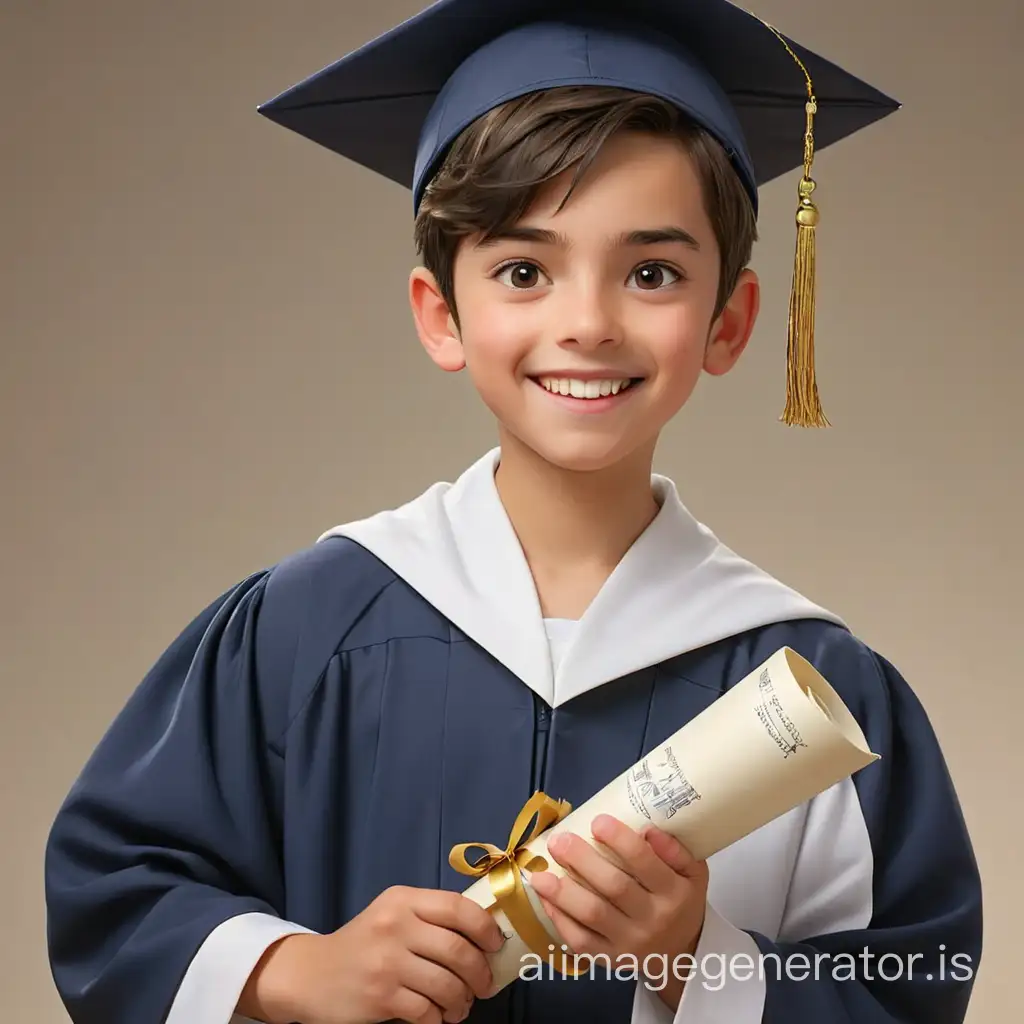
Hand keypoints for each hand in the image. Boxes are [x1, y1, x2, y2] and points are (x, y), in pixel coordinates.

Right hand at [237, 885, 504, 1023]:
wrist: (312, 975)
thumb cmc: (364, 944)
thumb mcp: (393, 914)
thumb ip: (430, 917)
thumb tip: (485, 935)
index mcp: (402, 900)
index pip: (457, 907)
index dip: (485, 927)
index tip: (497, 944)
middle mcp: (394, 926)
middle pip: (458, 949)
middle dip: (480, 973)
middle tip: (484, 985)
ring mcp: (386, 962)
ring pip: (446, 984)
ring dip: (461, 1001)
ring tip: (460, 1005)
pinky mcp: (380, 997)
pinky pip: (426, 1012)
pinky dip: (439, 1018)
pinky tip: (437, 1016)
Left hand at [528, 815, 707, 1009]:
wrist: (680, 955)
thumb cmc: (680, 901)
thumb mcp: (692, 874)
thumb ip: (675, 849)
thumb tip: (646, 828)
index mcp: (674, 893)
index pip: (646, 863)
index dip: (621, 841)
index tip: (598, 821)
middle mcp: (653, 919)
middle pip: (614, 887)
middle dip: (582, 860)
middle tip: (559, 840)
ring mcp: (629, 943)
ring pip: (592, 915)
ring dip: (562, 892)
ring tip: (538, 872)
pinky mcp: (609, 959)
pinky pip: (580, 940)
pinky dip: (559, 918)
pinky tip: (544, 897)